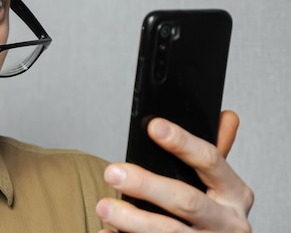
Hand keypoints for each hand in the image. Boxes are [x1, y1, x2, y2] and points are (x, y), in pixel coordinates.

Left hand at [96, 110, 253, 231]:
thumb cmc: (211, 215)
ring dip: (132, 219)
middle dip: (147, 185)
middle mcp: (227, 222)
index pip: (210, 160)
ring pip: (168, 232)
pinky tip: (106, 231)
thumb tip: (225, 116)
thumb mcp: (220, 186)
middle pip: (186, 200)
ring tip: (103, 207)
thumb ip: (215, 153)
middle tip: (113, 173)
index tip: (153, 127)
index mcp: (235, 193)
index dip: (182, 142)